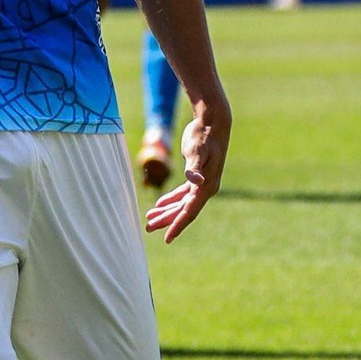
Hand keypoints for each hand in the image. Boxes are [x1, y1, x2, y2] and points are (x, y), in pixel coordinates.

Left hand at [145, 106, 229, 243]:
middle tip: (147, 228)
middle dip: (166, 220)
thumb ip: (194, 166)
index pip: (190, 211)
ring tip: (149, 219)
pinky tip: (160, 204)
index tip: (166, 238)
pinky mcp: (198, 175)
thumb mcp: (197, 149)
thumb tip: (196, 181)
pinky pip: (184, 193)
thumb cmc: (203, 134)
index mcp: (207, 186)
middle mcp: (206, 187)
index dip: (177, 225)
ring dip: (167, 211)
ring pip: (182, 203)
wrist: (213, 122)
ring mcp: (203, 182)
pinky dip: (172, 199)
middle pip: (184, 210)